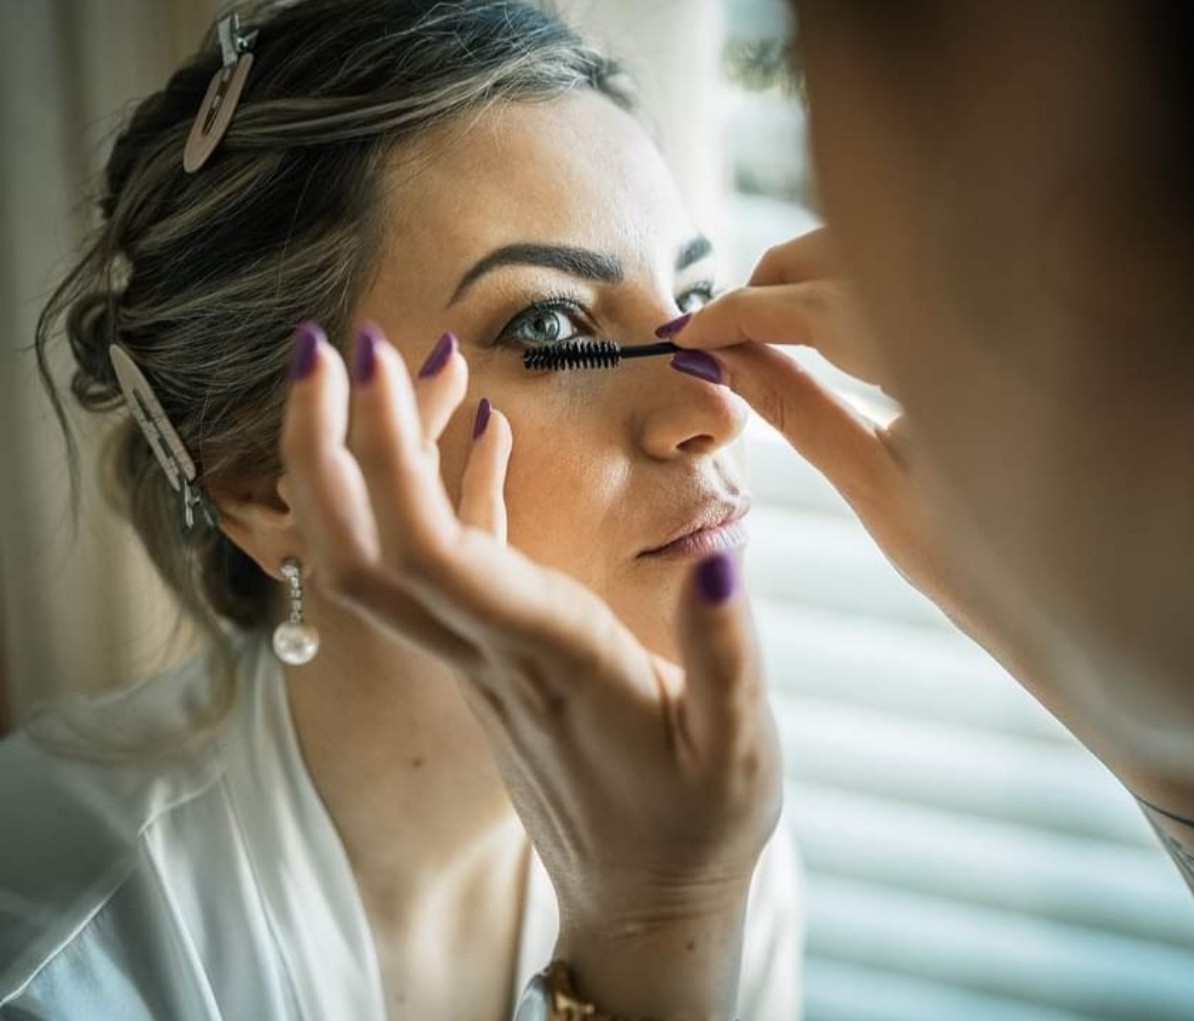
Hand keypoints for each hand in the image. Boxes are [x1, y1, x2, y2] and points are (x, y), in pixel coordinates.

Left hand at [280, 323, 778, 1018]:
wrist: (646, 906)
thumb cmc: (697, 827)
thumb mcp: (742, 744)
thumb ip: (726, 650)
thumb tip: (721, 553)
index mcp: (550, 660)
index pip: (434, 551)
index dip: (389, 453)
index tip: (381, 361)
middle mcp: (491, 657)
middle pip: (361, 553)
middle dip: (325, 445)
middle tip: (324, 344)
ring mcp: (481, 664)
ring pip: (383, 562)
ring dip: (366, 462)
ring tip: (400, 362)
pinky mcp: (495, 665)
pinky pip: (448, 571)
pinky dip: (447, 495)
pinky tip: (480, 432)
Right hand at [669, 230, 998, 652]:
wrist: (1089, 586)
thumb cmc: (989, 563)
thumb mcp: (877, 490)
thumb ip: (795, 411)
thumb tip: (716, 358)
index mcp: (954, 359)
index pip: (821, 303)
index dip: (743, 311)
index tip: (685, 335)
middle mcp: (993, 303)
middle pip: (853, 244)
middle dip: (776, 277)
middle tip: (726, 334)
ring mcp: (1012, 297)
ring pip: (887, 244)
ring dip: (820, 272)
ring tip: (774, 330)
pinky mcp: (1021, 304)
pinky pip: (925, 266)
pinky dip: (868, 282)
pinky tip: (840, 327)